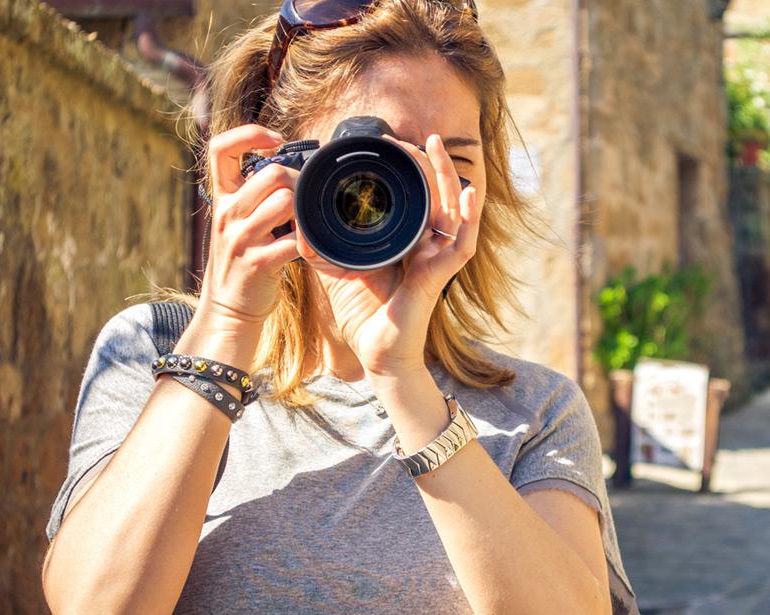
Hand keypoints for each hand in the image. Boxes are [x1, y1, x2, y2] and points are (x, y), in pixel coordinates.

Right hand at [197, 124, 301, 329]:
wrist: (229, 309)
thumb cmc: (244, 258)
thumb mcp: (239, 220)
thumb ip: (255, 192)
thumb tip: (293, 165)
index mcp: (222, 198)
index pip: (220, 147)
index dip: (249, 133)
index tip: (274, 140)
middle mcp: (227, 213)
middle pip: (272, 173)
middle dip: (299, 181)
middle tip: (306, 199)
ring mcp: (241, 238)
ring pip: (286, 201)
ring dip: (305, 211)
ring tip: (304, 225)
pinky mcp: (259, 263)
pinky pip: (295, 240)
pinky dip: (309, 244)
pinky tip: (307, 249)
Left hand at [295, 133, 483, 376]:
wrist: (377, 355)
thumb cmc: (365, 317)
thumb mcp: (339, 270)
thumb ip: (323, 246)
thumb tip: (299, 222)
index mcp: (407, 243)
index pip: (417, 200)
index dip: (411, 173)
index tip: (394, 148)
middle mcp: (427, 248)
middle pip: (439, 197)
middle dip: (432, 165)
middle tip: (422, 138)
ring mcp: (437, 261)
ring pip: (455, 210)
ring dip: (449, 177)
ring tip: (438, 148)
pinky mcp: (441, 276)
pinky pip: (462, 243)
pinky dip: (470, 218)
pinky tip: (470, 194)